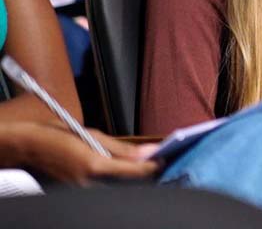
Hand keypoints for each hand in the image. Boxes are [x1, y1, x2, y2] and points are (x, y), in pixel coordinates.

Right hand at [11, 123, 158, 184]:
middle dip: (142, 176)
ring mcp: (81, 190)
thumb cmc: (61, 136)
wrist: (31, 147)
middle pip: (126, 185)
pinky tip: (122, 172)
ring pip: (115, 189)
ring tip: (140, 167)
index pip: (132, 171)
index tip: (163, 160)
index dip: (151, 167)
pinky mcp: (76, 193)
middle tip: (154, 164)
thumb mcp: (94, 136)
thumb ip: (122, 149)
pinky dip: (115, 182)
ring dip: (129, 180)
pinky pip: (102, 190)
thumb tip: (148, 152)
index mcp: (94, 165)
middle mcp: (88, 183)